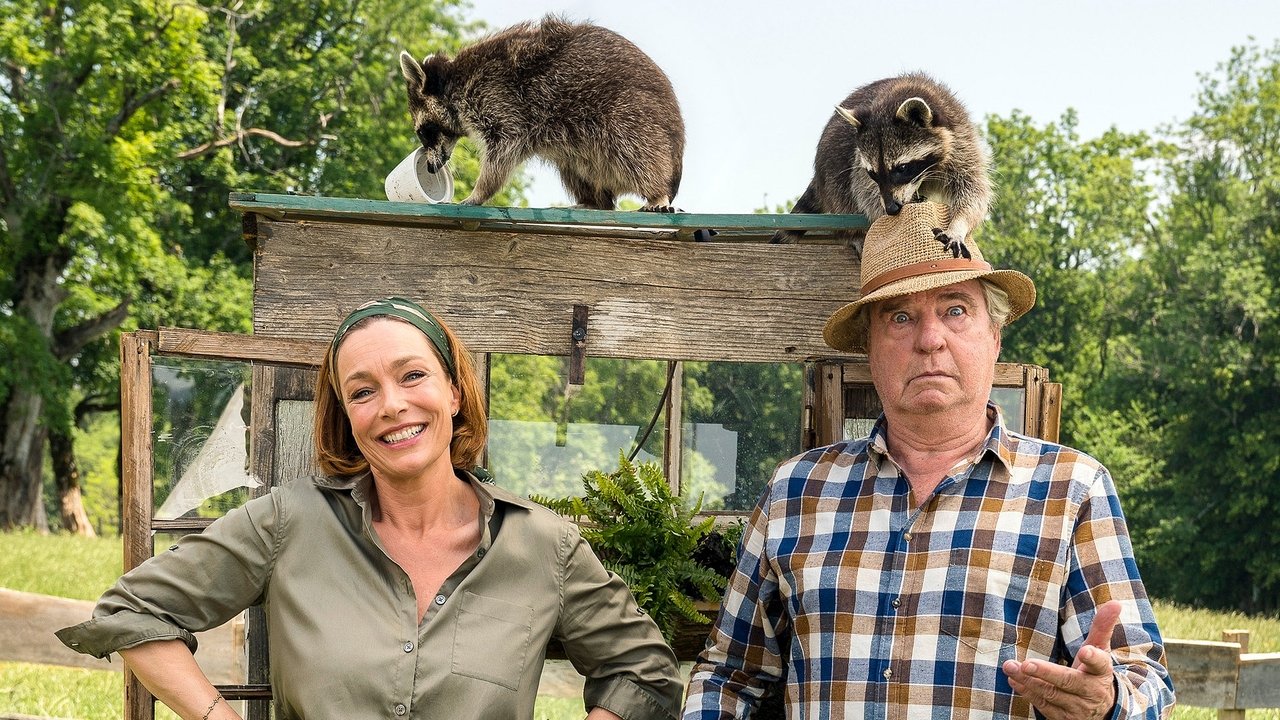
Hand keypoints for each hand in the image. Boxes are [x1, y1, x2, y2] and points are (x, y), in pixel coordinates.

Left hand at [1002, 600, 1121, 719]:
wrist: (1100, 710)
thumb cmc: (1094, 672)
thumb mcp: (1100, 650)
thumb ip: (1102, 627)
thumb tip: (1115, 603)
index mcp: (1101, 673)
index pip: (1100, 664)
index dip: (1093, 658)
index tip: (1085, 651)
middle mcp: (1091, 692)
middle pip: (1069, 682)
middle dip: (1047, 673)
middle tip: (1027, 664)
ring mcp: (1077, 708)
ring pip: (1051, 694)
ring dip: (1029, 681)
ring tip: (1011, 666)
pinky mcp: (1062, 718)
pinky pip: (1043, 705)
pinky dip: (1027, 692)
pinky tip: (1014, 679)